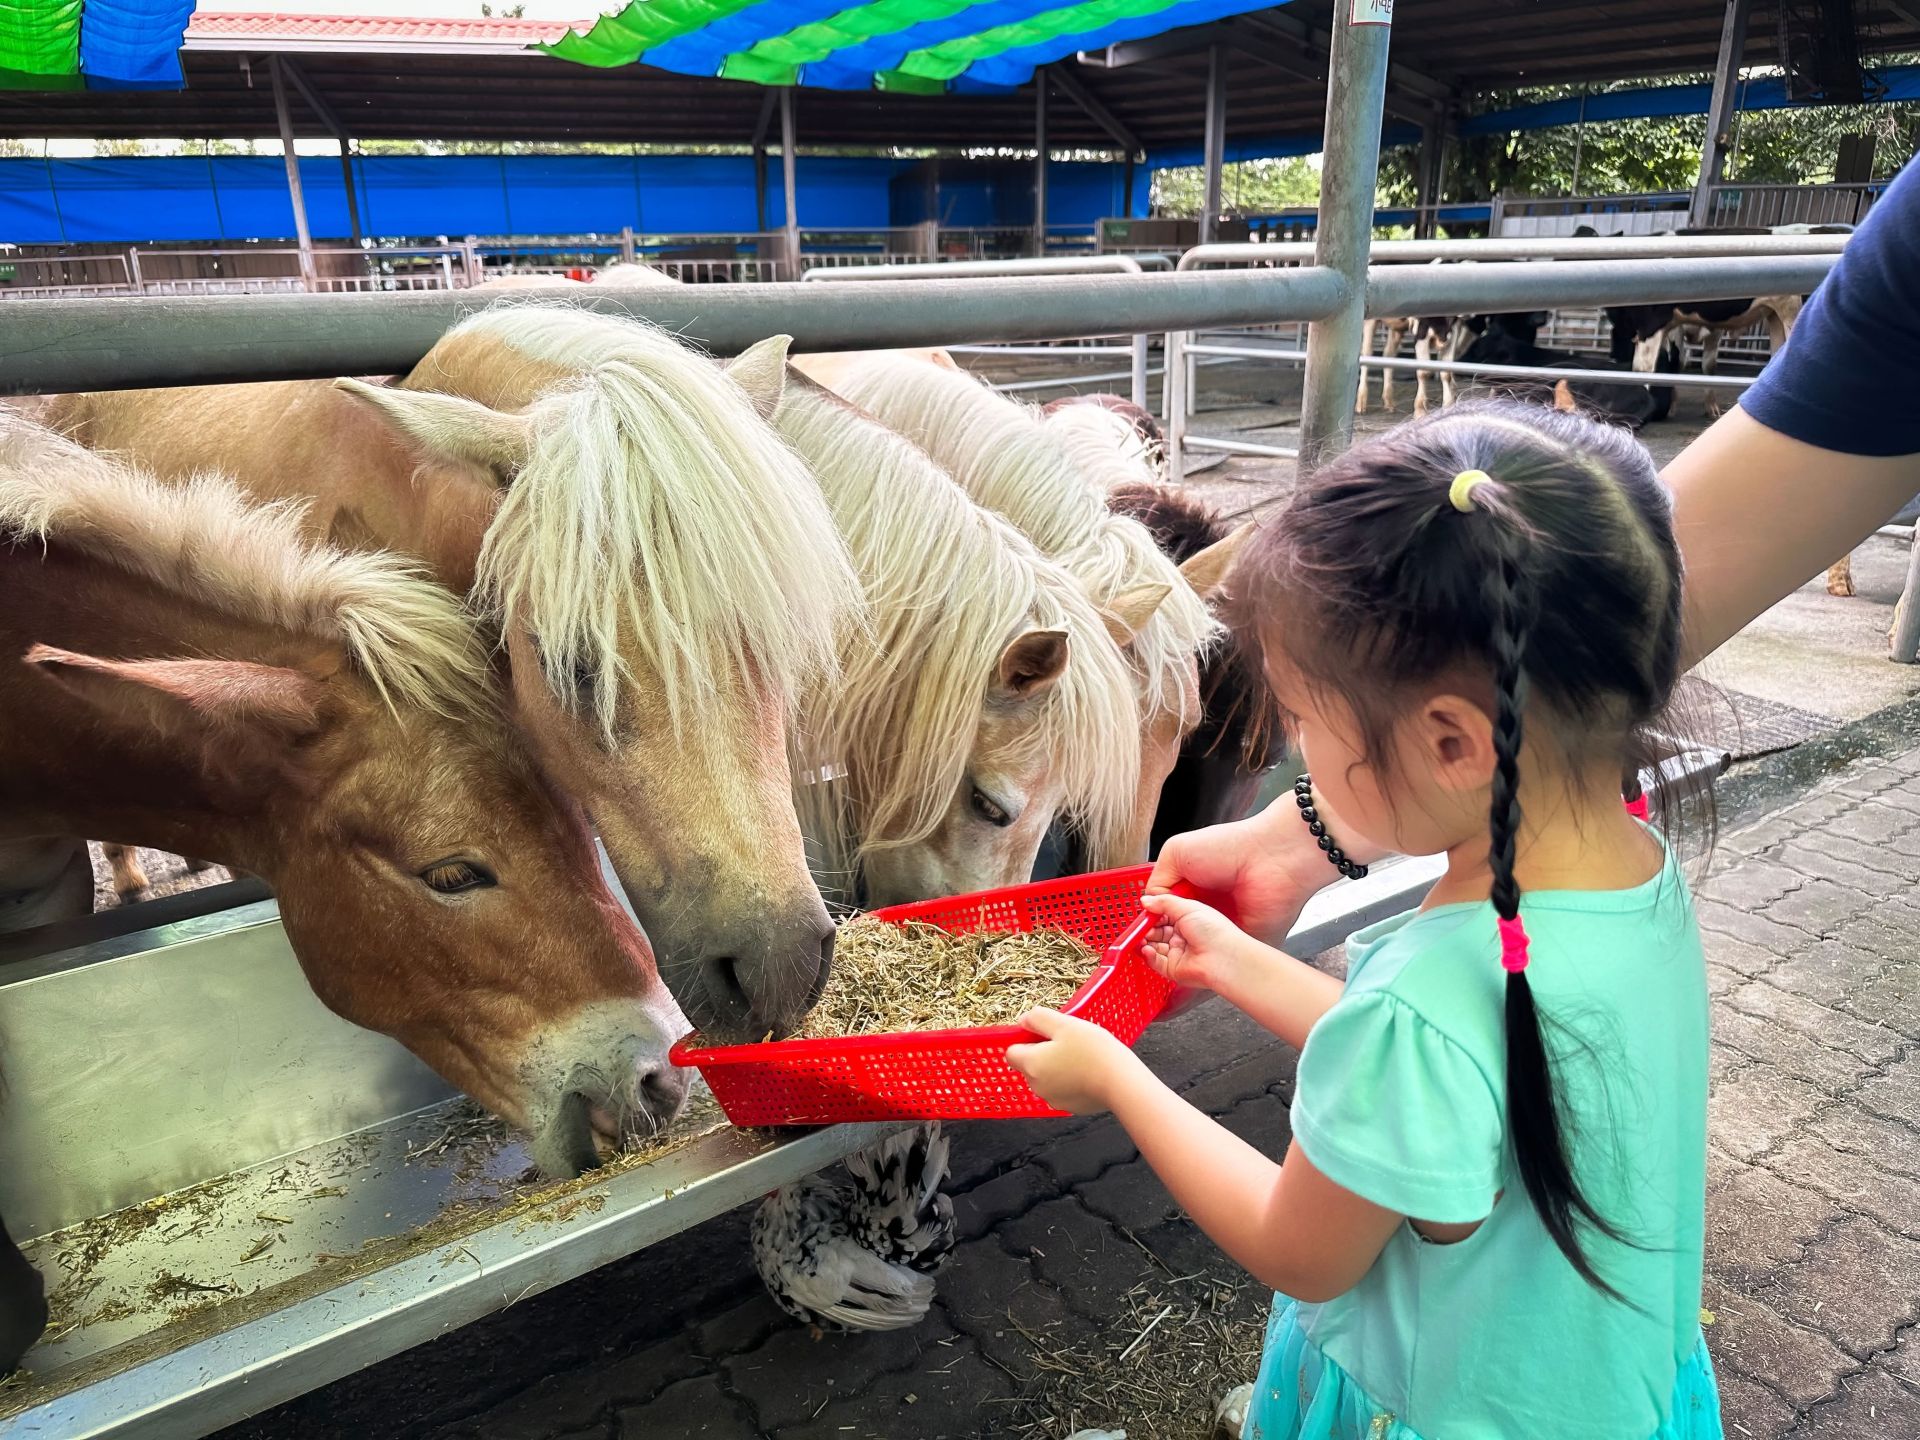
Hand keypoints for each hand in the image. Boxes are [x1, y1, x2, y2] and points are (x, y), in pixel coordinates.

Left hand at [1005, 1008, 1143, 1114]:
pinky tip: (1088, 1073)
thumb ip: (1039, 1019)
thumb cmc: (1093, 1050)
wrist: (1120, 1082)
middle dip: (1043, 1054)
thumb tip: (1024, 1021)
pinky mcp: (1071, 1108)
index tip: (1044, 1033)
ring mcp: (1053, 1099)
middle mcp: (1037, 1085)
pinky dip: (1070, 1082)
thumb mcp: (1064, 1023)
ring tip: (1081, 1057)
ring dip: (1057, 1068)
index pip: (1011, 1052)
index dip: (1025, 1040)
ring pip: (1047, 1078)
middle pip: (1029, 1065)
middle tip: (1068, 1042)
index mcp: (1031, 1064)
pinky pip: (1063, 1090)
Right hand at [1140, 893, 1250, 994]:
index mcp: (1188, 919)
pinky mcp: (1174, 968)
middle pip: (1156, 932)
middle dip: (1146, 929)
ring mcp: (1178, 953)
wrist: (1223, 956)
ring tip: (1140, 938)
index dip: (1153, 914)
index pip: (1164, 916)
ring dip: (1144, 942)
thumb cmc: (1214, 931)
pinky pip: (1155, 962)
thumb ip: (1164, 902)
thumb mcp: (1187, 907)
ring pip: (1153, 947)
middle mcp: (1182, 936)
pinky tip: (1146, 949)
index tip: (1144, 912)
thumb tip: (1146, 900)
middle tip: (1139, 926)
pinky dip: (1148, 956)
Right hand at [1146, 803, 1329, 947]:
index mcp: (1191, 884)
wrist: (1272, 859)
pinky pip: (1219, 954)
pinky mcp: (1240, 938)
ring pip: (1195, 946)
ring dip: (1179, 952)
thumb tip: (1148, 903)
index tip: (1140, 931)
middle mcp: (1206, 905)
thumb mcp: (1177, 853)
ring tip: (1163, 954)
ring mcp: (1223, 923)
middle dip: (1161, 940)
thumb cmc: (1228, 848)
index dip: (1152, 919)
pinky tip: (1190, 958)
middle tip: (1147, 946)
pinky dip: (1206, 958)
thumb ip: (1158, 880)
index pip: (1164, 908)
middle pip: (1176, 930)